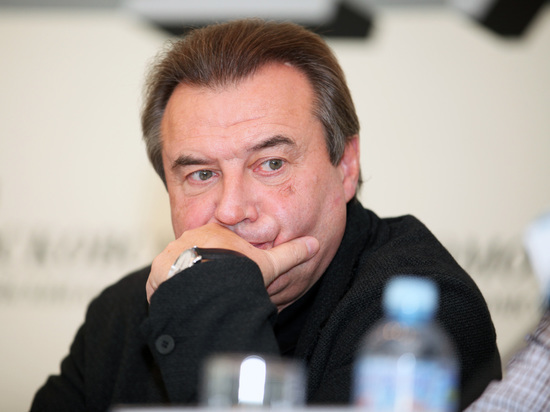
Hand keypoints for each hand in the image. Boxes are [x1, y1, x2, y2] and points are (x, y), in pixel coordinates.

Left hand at [146, 223, 318, 302]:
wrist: (209, 289)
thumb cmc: (239, 274)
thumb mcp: (269, 264)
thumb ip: (290, 253)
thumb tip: (314, 244)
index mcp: (214, 232)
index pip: (218, 242)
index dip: (225, 260)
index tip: (229, 273)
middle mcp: (189, 238)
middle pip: (197, 253)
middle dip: (204, 269)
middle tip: (215, 288)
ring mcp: (170, 254)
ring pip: (178, 266)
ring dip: (185, 280)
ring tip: (200, 298)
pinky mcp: (157, 272)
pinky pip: (161, 281)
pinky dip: (170, 292)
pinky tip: (184, 304)